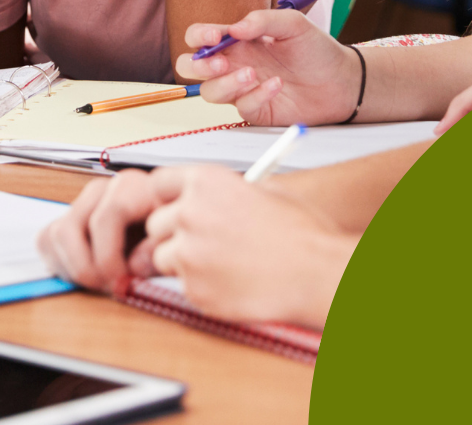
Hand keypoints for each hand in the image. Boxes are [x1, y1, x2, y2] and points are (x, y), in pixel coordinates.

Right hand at [37, 167, 186, 293]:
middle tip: (108, 287)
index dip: (108, 255)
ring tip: (99, 282)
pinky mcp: (69, 216)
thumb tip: (134, 267)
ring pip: (56, 234)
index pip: (107, 215)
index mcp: (132, 186)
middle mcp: (103, 189)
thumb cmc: (170, 230)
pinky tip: (86, 273)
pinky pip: (47, 239)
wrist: (167, 222)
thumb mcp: (174, 236)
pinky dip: (61, 263)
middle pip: (72, 228)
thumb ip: (157, 250)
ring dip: (74, 267)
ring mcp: (83, 202)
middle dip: (87, 267)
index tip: (119, 282)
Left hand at [146, 165, 358, 328]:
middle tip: (202, 241)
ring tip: (222, 264)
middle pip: (156, 223)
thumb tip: (203, 197)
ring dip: (183, 262)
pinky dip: (200, 286)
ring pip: (163, 257)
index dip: (166, 197)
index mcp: (206, 182)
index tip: (171, 206)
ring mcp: (188, 254)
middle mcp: (189, 213)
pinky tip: (231, 282)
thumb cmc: (300, 232)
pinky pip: (183, 286)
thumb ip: (224, 191)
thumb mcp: (263, 190)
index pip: (159, 182)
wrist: (316, 273)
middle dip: (173, 233)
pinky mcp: (194, 289)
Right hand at [175, 9, 360, 124]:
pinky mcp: (257, 110)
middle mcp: (233, 64)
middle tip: (220, 63)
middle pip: (190, 68)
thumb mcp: (293, 24)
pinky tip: (277, 86)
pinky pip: (241, 108)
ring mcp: (242, 89)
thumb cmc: (316, 49)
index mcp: (236, 41)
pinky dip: (255, 97)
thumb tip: (233, 29)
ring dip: (226, 84)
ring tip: (253, 74)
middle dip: (197, 66)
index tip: (214, 37)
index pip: (199, 37)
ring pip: (210, 92)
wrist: (341, 80)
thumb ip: (262, 20)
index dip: (198, 36)